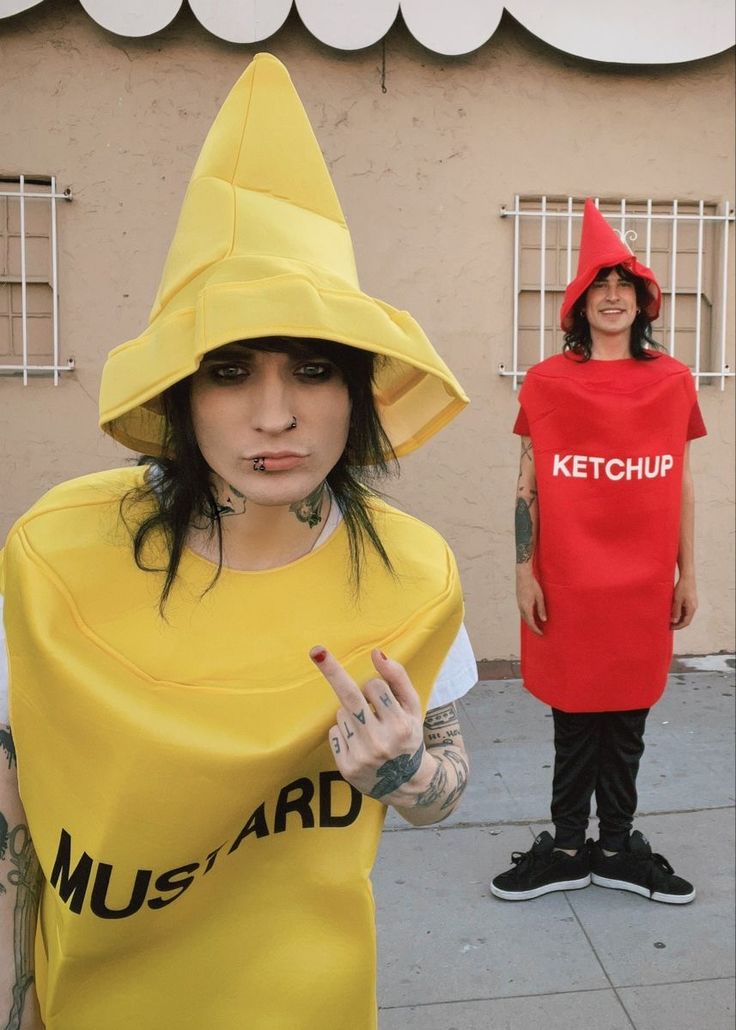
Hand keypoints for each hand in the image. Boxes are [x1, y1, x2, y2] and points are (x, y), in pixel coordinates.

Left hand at [309, 646, 431, 803]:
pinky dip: (342, 731)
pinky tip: (358, 743)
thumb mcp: (412, 707)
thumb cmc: (408, 735)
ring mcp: (362, 756)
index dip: (374, 688)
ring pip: (342, 713)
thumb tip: (377, 654)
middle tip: (316, 651)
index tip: (375, 690)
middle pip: (351, 697)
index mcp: (401, 725)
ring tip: (368, 730)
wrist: (406, 782)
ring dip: (351, 714)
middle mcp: (381, 742)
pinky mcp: (346, 767)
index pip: (375, 687)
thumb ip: (398, 678)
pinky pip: (333, 732)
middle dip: (332, 670)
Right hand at [516, 568, 546, 634]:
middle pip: (526, 622)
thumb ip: (541, 609)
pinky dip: (527, 617)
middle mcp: (521, 607)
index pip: (531, 623)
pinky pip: (523, 612)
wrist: (523, 576)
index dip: (536, 630)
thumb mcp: (540, 597)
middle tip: (540, 632)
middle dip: (533, 628)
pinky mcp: (519, 601)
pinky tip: (532, 616)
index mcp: (526, 607)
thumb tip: (544, 620)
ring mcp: (519, 604)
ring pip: (524, 617)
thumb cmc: (533, 585)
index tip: (541, 634)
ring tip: (537, 626)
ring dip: (530, 623)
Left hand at [671, 573, 697, 628]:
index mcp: (691, 609)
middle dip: (678, 623)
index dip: (678, 627)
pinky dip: (680, 613)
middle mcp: (694, 608)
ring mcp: (693, 604)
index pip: (686, 622)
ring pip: (686, 615)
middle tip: (669, 625)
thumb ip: (676, 611)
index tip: (670, 628)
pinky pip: (685, 610)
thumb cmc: (682, 588)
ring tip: (670, 619)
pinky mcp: (690, 601)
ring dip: (679, 618)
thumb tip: (674, 621)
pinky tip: (673, 612)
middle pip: (686, 620)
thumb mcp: (677, 600)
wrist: (687, 577)